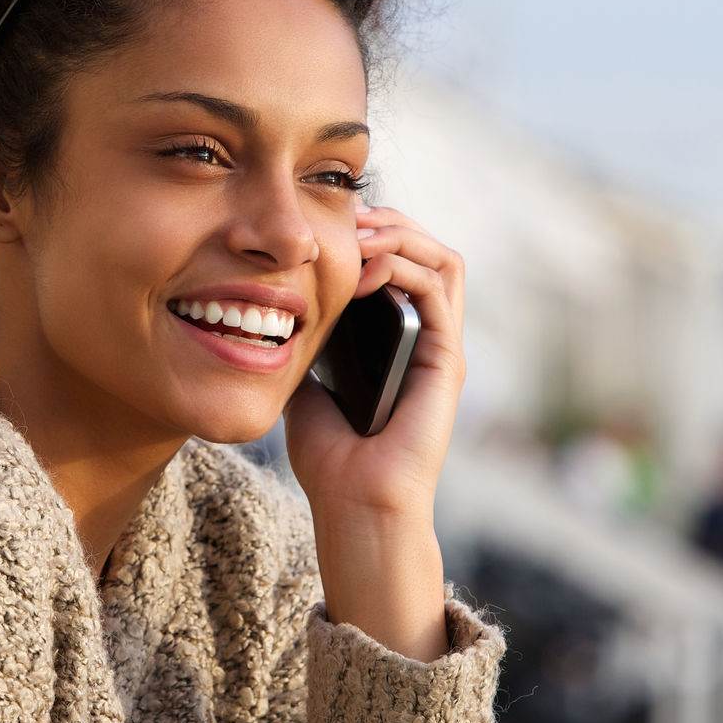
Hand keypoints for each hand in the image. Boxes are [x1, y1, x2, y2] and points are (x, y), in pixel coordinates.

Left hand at [283, 201, 466, 523]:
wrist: (354, 506)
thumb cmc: (331, 459)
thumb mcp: (305, 382)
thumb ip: (304, 344)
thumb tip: (275, 308)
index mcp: (399, 338)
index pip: (402, 261)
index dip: (372, 232)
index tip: (328, 224)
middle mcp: (428, 336)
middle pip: (428, 249)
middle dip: (388, 221)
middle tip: (347, 216)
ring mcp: (442, 347)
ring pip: (444, 259)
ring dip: (402, 233)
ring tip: (360, 233)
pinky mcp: (447, 361)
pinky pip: (438, 291)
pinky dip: (405, 265)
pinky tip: (366, 268)